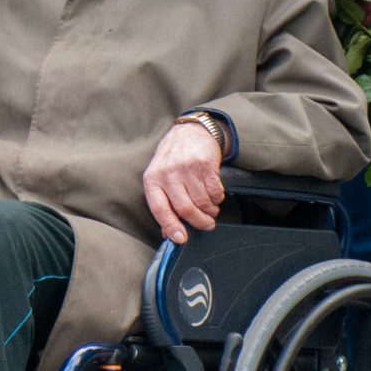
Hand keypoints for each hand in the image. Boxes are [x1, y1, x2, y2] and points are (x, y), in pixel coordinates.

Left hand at [141, 121, 226, 244]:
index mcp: (152, 180)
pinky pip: (215, 192)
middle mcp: (168, 174)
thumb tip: (170, 233)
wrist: (190, 132)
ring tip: (210, 209)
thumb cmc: (172, 159)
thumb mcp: (160, 178)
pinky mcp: (205, 165)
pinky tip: (213, 195)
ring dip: (210, 211)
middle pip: (185, 208)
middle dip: (199, 222)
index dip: (170, 227)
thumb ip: (164, 204)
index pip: (159, 209)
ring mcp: (187, 168)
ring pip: (202, 202)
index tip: (181, 238)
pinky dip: (217, 199)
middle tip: (206, 225)